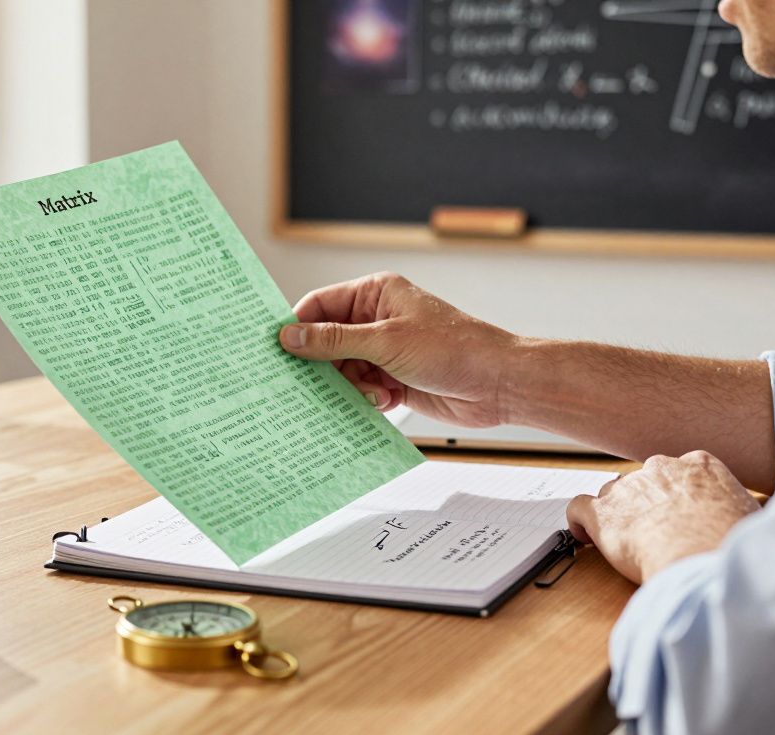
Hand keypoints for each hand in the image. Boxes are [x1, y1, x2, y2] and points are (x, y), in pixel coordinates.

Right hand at [278, 272, 520, 426]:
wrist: (499, 384)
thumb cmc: (454, 349)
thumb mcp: (387, 341)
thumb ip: (334, 340)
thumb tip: (289, 335)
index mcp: (376, 293)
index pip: (320, 304)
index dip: (297, 325)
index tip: (276, 349)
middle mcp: (378, 319)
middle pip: (327, 342)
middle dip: (323, 365)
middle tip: (310, 385)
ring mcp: (386, 350)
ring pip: (343, 370)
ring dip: (349, 386)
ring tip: (369, 392)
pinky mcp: (394, 379)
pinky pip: (362, 389)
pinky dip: (366, 399)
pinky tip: (385, 400)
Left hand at [566, 451, 760, 583]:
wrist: (704, 560)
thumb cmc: (734, 544)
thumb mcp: (754, 516)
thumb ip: (746, 507)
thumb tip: (757, 511)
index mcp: (699, 464)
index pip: (678, 473)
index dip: (675, 497)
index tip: (677, 515)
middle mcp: (660, 468)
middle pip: (644, 482)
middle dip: (647, 506)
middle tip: (655, 535)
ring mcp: (627, 488)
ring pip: (613, 495)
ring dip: (617, 515)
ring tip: (626, 543)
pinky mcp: (601, 512)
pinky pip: (579, 508)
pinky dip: (579, 522)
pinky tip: (585, 537)